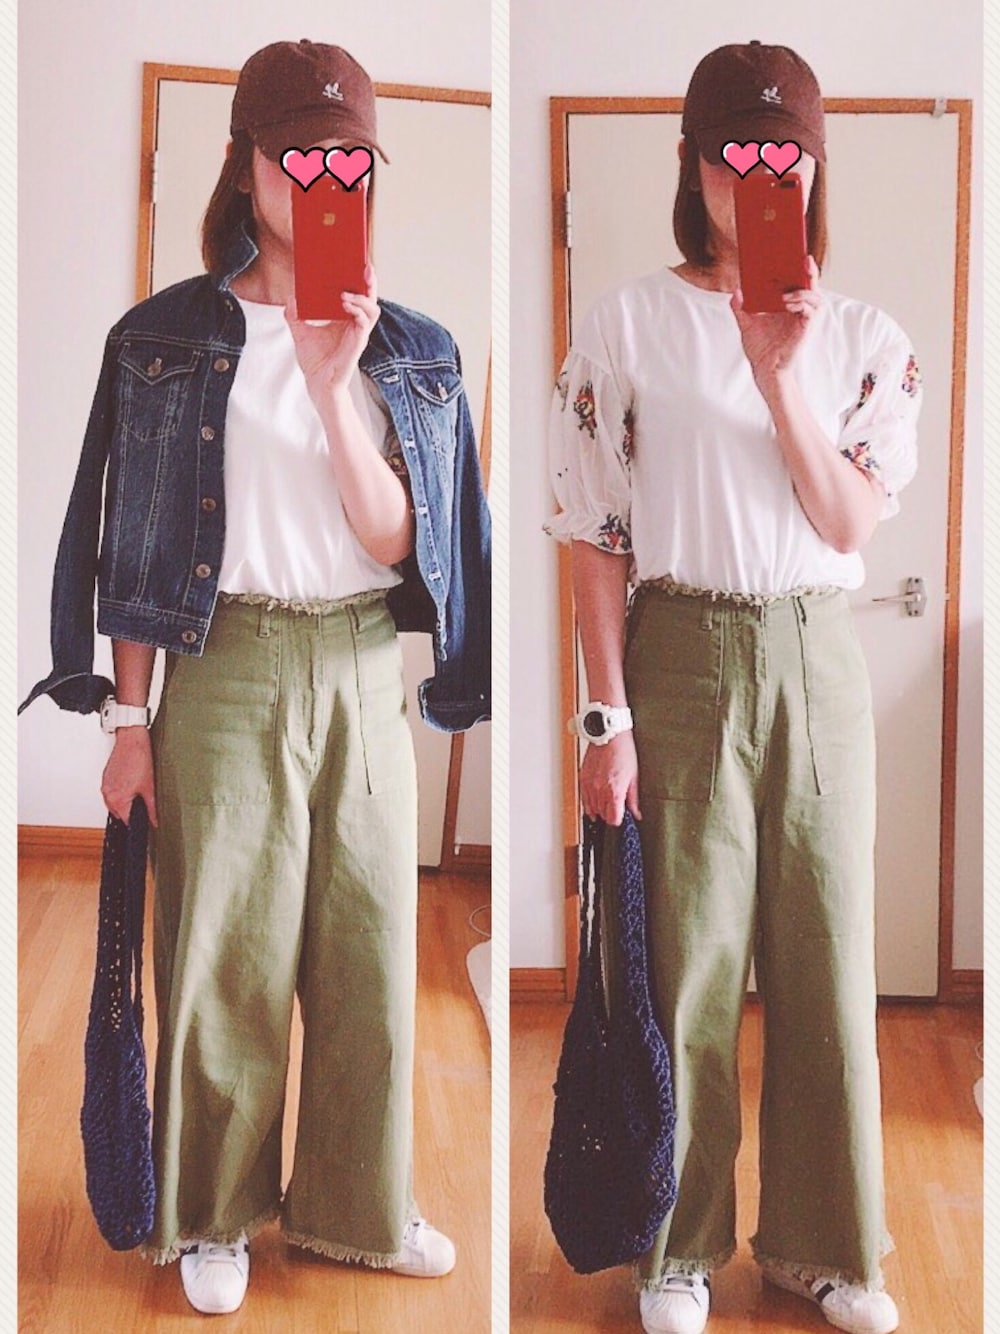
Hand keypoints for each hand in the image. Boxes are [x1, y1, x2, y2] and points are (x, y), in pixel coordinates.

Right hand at [101, 728, 157, 826]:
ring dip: (126, 801)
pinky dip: (121, 791)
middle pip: (120, 814)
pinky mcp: (106, 778)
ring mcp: (105, 786)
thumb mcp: (150, 787)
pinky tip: (132, 781)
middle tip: (144, 801)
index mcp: (117, 800)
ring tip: (138, 789)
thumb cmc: (139, 758)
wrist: (131, 739)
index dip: (138, 822)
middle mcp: (107, 794)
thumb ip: (152, 807)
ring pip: (116, 802)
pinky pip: (112, 792)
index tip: (145, 819)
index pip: (127, 822)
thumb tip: (154, 820)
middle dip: (132, 811)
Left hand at [285, 263, 380, 401]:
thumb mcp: (300, 332)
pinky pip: (364, 323)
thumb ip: (295, 315)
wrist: (317, 383)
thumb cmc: (314, 360)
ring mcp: (359, 334)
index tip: (356, 263)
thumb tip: (290, 298)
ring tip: (346, 292)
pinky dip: (357, 311)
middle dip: (370, 281)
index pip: (358, 295)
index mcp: (345, 319)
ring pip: (372, 309)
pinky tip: (345, 303)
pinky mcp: (358, 344)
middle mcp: (356, 324)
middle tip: (364, 266)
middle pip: (370, 297)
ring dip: (362, 297)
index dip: (359, 279)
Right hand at [580, 730, 641, 826]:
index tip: (622, 816)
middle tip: (616, 808)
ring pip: (592, 809)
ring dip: (600, 809)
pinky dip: (589, 803)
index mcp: (614, 792)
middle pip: (603, 815)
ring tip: (606, 803)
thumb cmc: (623, 751)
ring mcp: (590, 786)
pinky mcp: (583, 779)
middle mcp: (600, 791)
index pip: (613, 819)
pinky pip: (584, 799)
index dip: (619, 820)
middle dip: (610, 814)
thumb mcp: (634, 776)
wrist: (609, 736)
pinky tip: (595, 802)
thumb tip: (636, 812)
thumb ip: (633, 798)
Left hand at [731, 254, 821, 386]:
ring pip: (812, 293)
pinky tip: (787, 303)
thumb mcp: (746, 322)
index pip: (797, 277)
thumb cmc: (760, 346)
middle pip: (808, 279)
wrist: (765, 368)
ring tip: (784, 293)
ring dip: (800, 289)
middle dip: (805, 266)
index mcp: (789, 301)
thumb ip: (740, 306)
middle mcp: (801, 305)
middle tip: (799, 255)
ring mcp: (806, 315)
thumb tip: (735, 291)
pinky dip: (800, 303)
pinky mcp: (807, 326)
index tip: (792, 247)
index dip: (797, 262)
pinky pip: (810, 309)